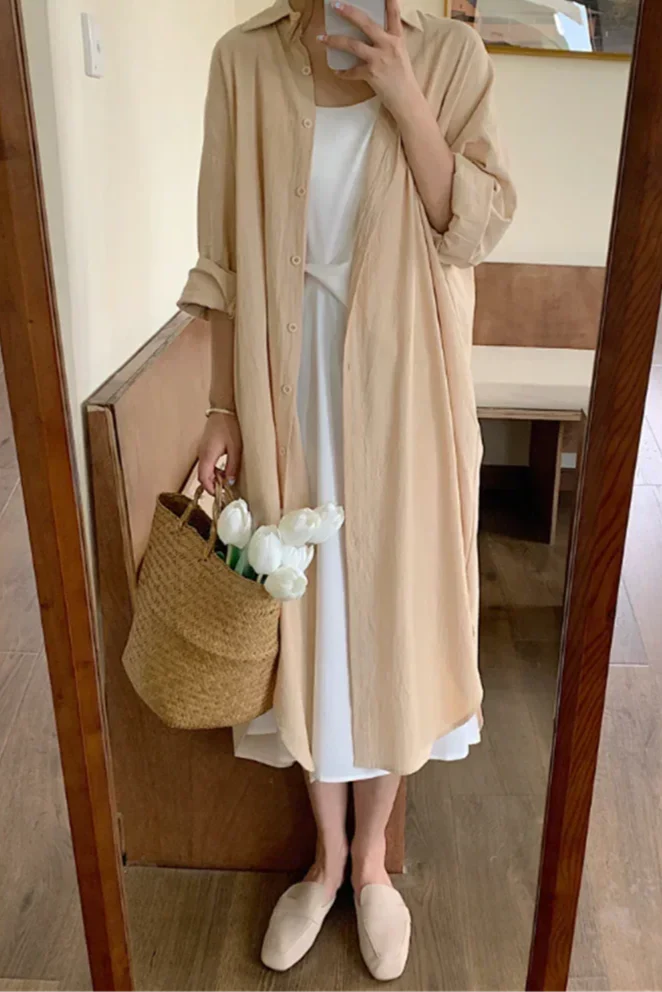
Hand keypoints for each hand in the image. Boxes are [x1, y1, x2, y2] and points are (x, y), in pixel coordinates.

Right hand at [198, 412, 242, 494]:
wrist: (224, 408)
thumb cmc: (231, 425)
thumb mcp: (236, 448)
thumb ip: (232, 466)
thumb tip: (230, 482)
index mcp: (207, 455)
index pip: (203, 479)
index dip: (211, 490)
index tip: (221, 495)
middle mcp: (201, 453)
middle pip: (203, 476)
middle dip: (213, 485)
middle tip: (227, 489)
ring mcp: (202, 449)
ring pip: (205, 470)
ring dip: (214, 477)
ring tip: (228, 479)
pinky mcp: (205, 446)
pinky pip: (207, 463)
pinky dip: (214, 469)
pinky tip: (225, 468)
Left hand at [319, 0, 419, 118]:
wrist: (407, 99)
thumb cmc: (403, 78)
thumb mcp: (400, 54)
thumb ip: (388, 42)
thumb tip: (371, 36)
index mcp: (397, 38)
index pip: (394, 14)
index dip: (388, 0)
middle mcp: (388, 45)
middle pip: (366, 23)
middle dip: (349, 13)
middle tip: (336, 5)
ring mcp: (379, 59)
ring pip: (352, 45)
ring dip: (334, 41)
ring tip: (321, 38)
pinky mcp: (371, 74)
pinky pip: (352, 71)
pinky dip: (343, 72)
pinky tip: (337, 71)